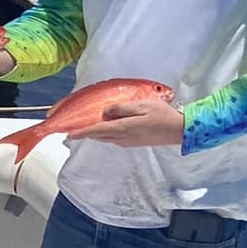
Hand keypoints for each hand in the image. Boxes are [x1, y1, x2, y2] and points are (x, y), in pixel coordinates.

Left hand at [67, 99, 185, 148]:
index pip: (95, 131)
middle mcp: (122, 138)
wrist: (179, 130)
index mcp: (122, 128)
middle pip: (98, 136)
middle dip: (84, 133)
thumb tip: (104, 111)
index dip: (80, 132)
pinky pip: (114, 138)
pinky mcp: (133, 142)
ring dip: (94, 133)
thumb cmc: (162, 115)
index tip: (67, 134)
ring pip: (105, 138)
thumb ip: (121, 108)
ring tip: (85, 127)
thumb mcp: (141, 106)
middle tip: (72, 129)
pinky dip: (105, 133)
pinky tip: (106, 127)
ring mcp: (128, 142)